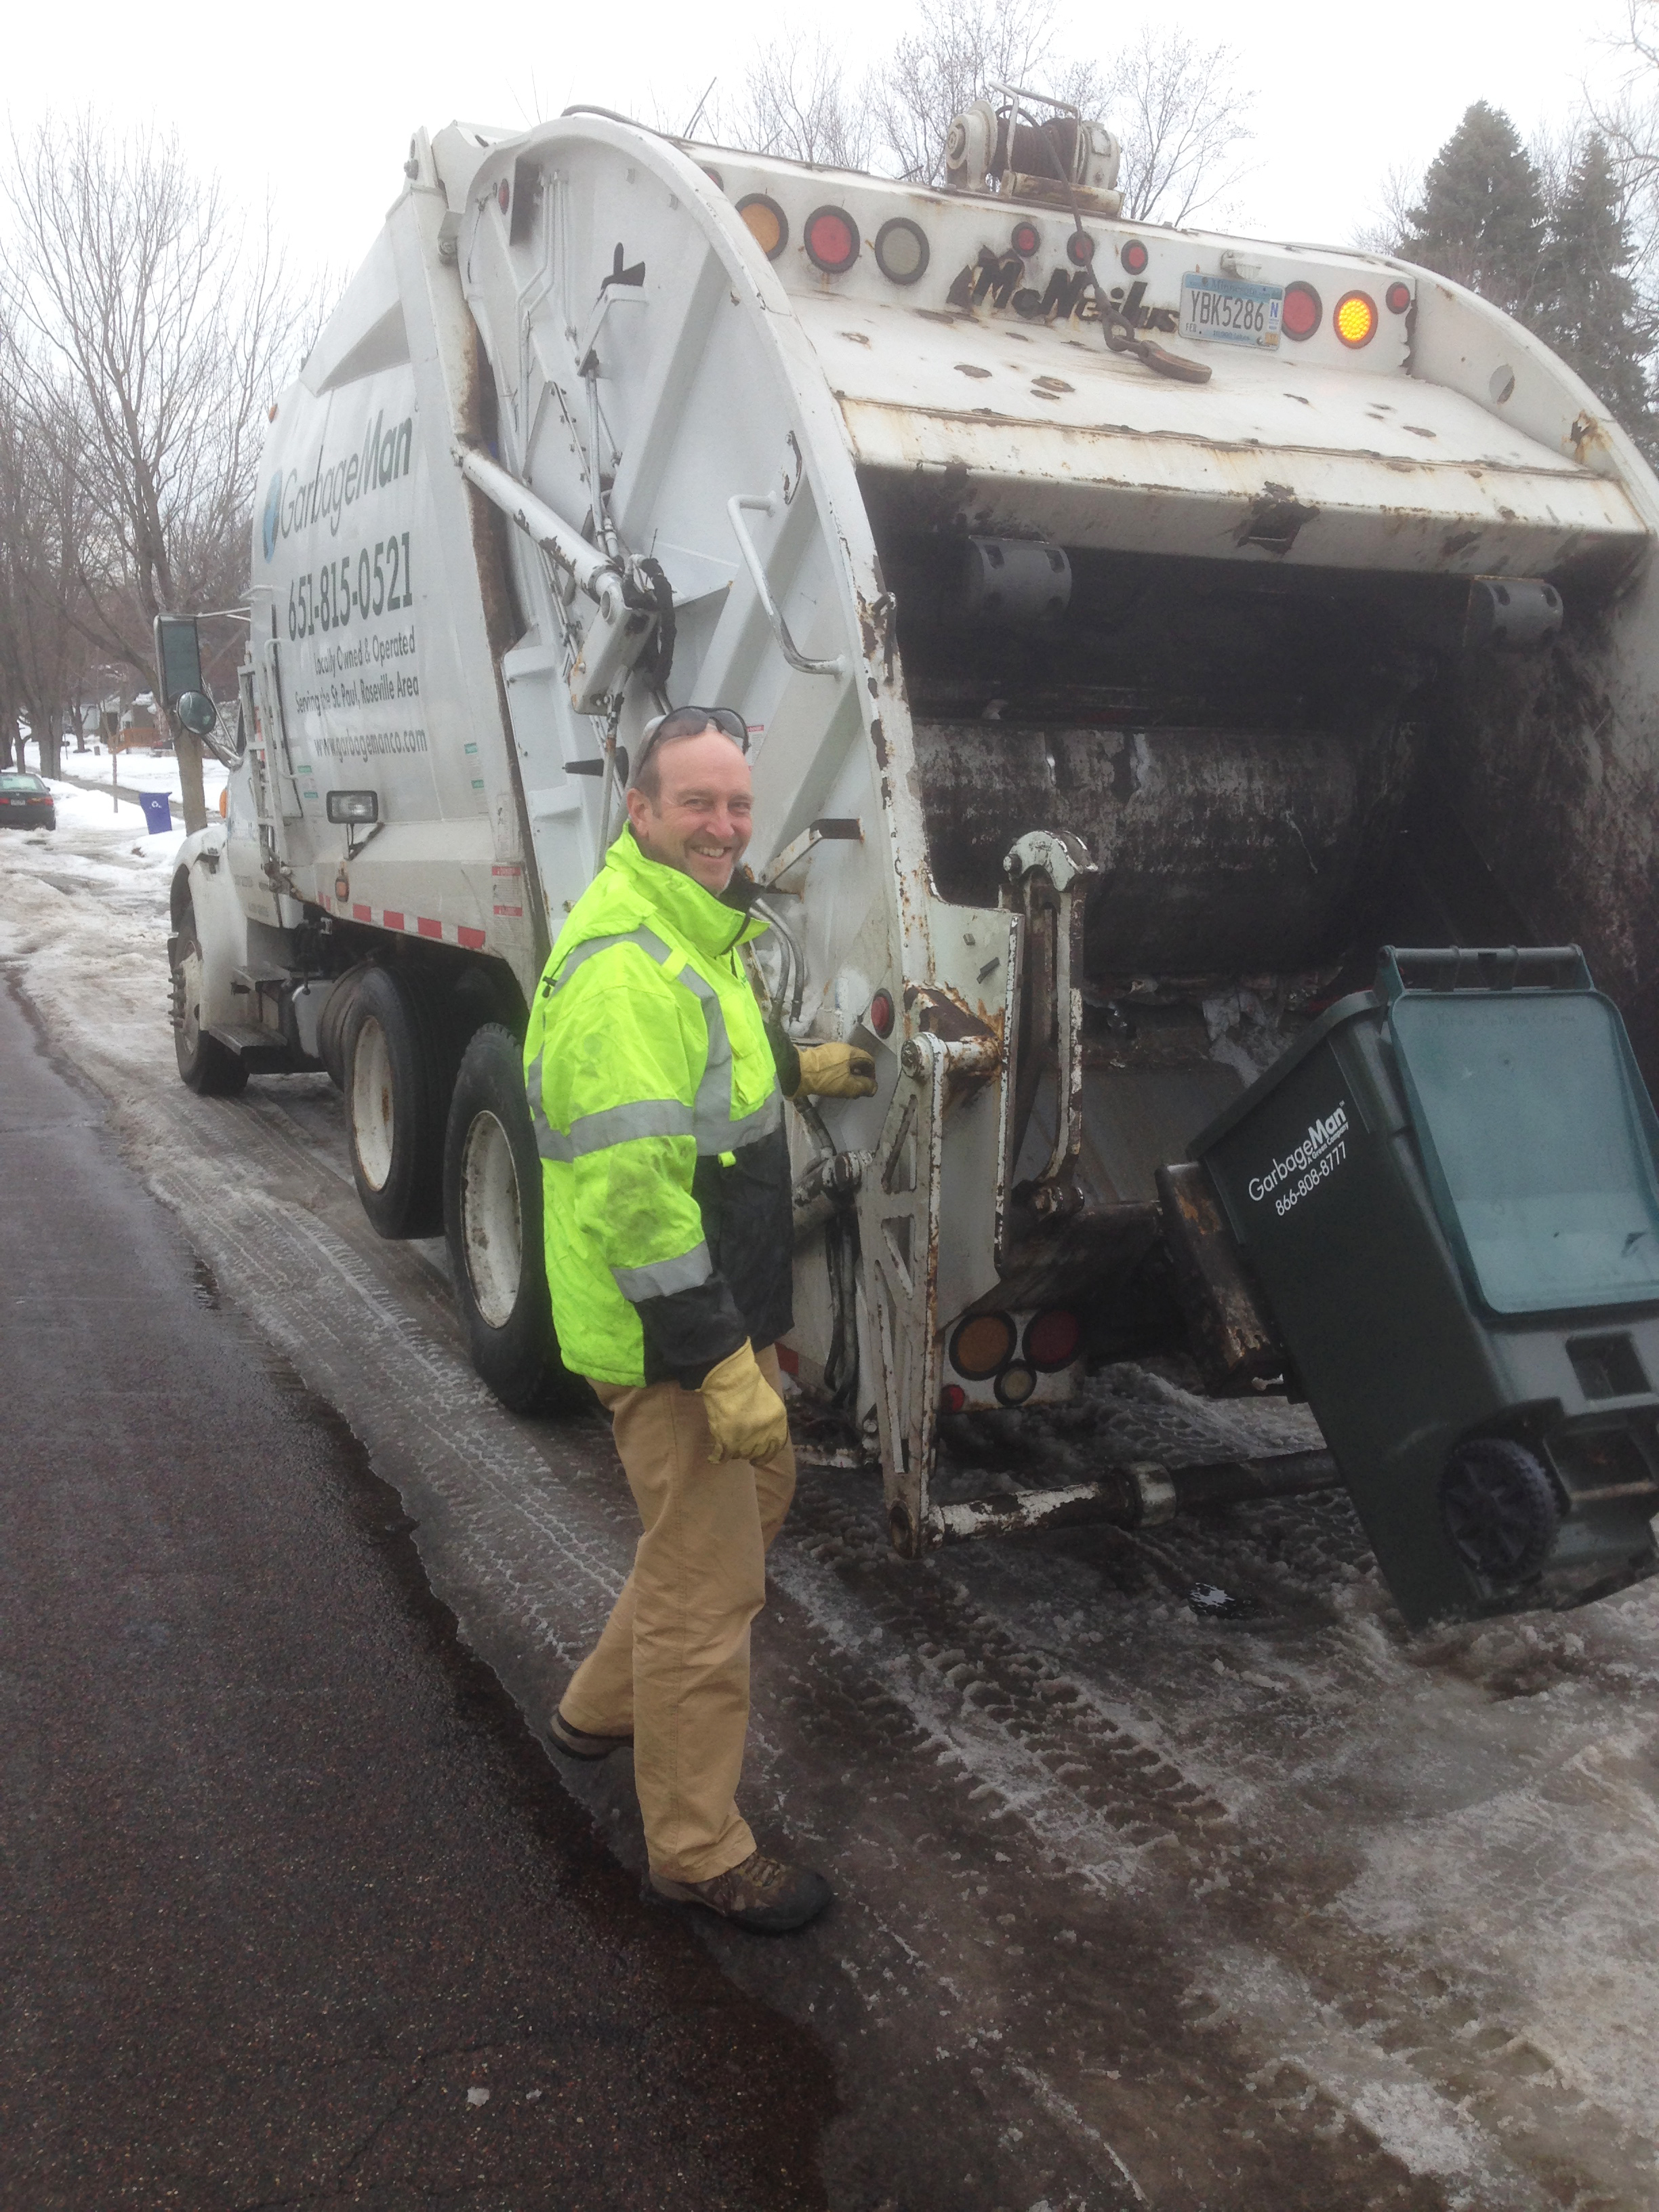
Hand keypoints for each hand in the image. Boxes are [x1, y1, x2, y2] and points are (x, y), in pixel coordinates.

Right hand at [700, 1341, 789, 1464]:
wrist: (732, 1382)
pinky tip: (713, 1458)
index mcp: (778, 1424)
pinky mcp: (728, 1443)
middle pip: (757, 1452)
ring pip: (740, 1455)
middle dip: (749, 1453)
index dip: (767, 1454)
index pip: (776, 1447)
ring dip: (734, 1452)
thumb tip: (759, 1427)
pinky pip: (722, 1456)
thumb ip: (768, 1418)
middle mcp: (765, 1437)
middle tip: (742, 1450)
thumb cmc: (750, 1384)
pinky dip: (717, 1458)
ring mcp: (747, 1442)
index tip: (759, 1458)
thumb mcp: (769, 1401)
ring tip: (727, 1446)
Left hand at [795, 1042, 877, 1098]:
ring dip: (848, 1076)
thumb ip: (864, 1086)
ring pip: (845, 1064)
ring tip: (844, 1090)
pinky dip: (837, 1074)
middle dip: (859, 1076)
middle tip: (856, 1090)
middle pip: (857, 1062)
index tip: (867, 1086)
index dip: (872, 1074)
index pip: (869, 1060)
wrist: (797, 1072)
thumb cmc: (826, 1078)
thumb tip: (874, 1087)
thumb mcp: (848, 1086)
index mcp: (851, 1052)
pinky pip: (834, 1065)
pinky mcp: (818, 1057)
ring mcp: (828, 1051)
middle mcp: (841, 1048)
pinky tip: (832, 1084)